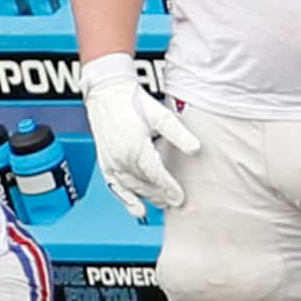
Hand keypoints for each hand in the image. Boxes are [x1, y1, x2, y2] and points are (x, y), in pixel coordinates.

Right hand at [80, 52, 199, 218]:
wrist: (106, 92)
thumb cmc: (133, 102)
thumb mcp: (161, 115)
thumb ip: (178, 134)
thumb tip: (196, 149)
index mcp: (136, 148)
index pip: (156, 175)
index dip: (169, 188)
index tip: (180, 198)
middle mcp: (121, 158)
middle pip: (144, 184)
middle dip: (160, 195)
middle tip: (174, 203)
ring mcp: (111, 161)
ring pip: (131, 187)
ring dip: (146, 197)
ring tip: (160, 203)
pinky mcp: (104, 161)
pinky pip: (114, 186)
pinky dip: (125, 199)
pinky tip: (135, 208)